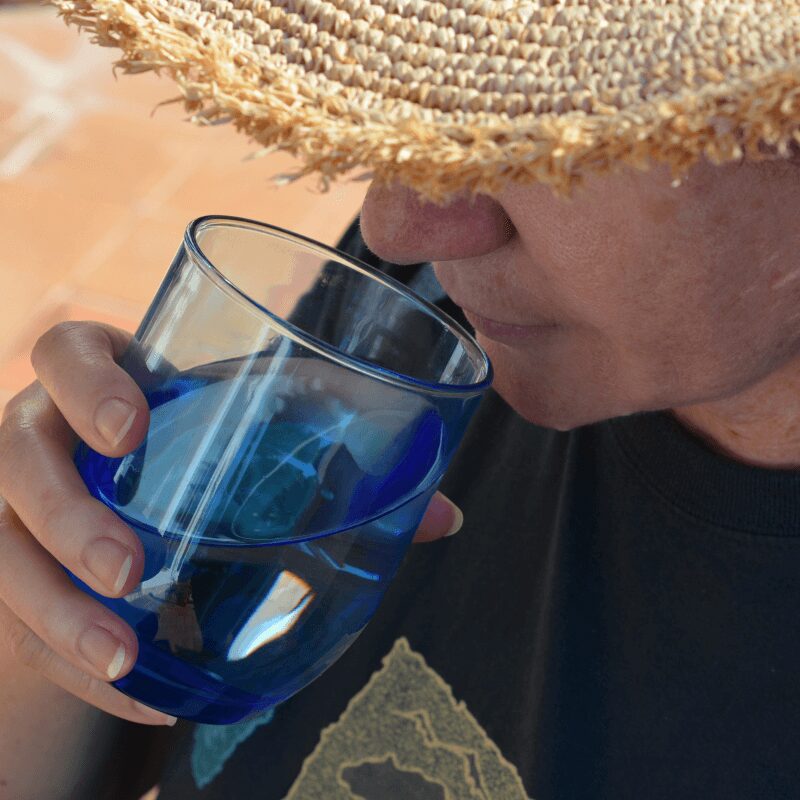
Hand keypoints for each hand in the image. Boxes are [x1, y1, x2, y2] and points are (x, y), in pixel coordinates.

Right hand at [0, 322, 462, 723]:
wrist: (145, 499)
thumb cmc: (212, 452)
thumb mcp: (265, 438)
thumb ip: (348, 459)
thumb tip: (446, 516)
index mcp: (110, 380)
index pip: (65, 351)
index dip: (85, 383)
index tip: (131, 431)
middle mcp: (49, 435)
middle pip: (18, 454)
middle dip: (63, 512)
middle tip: (129, 565)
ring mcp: (21, 507)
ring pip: (2, 549)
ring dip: (55, 608)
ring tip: (124, 653)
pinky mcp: (21, 573)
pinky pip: (19, 620)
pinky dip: (70, 661)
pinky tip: (135, 688)